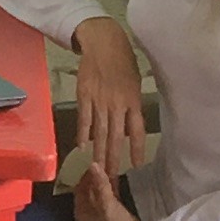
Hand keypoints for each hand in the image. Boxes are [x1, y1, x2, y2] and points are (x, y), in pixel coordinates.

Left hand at [67, 159, 153, 220]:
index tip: (95, 163)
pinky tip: (117, 178)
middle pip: (88, 191)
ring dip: (104, 182)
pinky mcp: (112, 215)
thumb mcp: (107, 203)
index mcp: (80, 213)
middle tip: (104, 162)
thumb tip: (93, 164)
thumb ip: (100, 184)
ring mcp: (99, 215)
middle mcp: (87, 214)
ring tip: (111, 167)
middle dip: (95, 177)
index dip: (86, 175)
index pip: (79, 189)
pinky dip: (111, 188)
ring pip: (99, 193)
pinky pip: (108, 198)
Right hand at [69, 17, 149, 179]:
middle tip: (111, 177)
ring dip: (98, 152)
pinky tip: (82, 147)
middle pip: (116, 136)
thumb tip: (127, 128)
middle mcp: (117, 104)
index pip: (137, 130)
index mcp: (133, 100)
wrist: (103, 43)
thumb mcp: (134, 83)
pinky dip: (83, 134)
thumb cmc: (123, 61)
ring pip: (99, 132)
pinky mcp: (84, 96)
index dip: (136, 148)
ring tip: (97, 169)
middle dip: (114, 159)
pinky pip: (84, 119)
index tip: (135, 165)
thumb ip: (131, 106)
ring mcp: (99, 101)